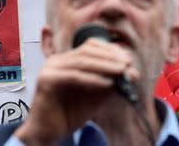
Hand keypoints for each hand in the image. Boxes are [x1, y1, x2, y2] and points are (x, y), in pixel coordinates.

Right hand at [14, 38, 138, 144]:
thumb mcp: (95, 95)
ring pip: (81, 62)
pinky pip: (74, 77)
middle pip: (86, 51)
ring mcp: (49, 68)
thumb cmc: (68, 113)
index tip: (128, 58)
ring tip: (122, 72)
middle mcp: (56, 61)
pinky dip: (93, 79)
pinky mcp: (46, 80)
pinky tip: (108, 84)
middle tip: (128, 64)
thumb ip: (111, 83)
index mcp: (66, 61)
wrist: (48, 132)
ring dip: (105, 66)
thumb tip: (132, 73)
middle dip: (110, 57)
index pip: (89, 46)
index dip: (109, 49)